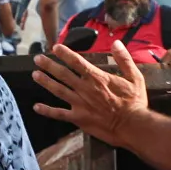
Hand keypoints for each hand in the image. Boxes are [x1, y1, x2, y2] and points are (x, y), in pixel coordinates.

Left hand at [32, 42, 147, 147]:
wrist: (133, 126)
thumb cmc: (135, 102)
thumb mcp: (135, 77)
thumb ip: (124, 59)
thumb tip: (116, 43)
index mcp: (97, 78)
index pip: (77, 62)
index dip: (65, 53)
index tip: (55, 47)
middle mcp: (85, 89)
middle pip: (63, 74)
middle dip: (49, 65)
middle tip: (37, 59)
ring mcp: (80, 104)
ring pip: (58, 90)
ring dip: (46, 82)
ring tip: (35, 75)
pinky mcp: (78, 119)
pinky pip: (59, 114)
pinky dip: (47, 110)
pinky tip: (37, 107)